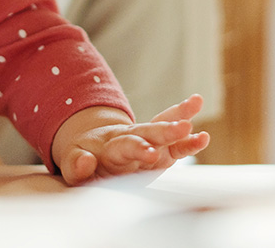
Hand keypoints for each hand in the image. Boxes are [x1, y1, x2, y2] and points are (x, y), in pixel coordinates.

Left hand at [51, 94, 208, 185]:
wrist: (89, 148)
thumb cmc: (81, 160)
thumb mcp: (72, 164)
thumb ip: (76, 165)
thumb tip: (85, 160)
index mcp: (109, 145)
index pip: (125, 145)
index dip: (137, 149)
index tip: (151, 154)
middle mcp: (131, 139)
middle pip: (148, 133)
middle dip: (165, 131)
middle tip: (183, 128)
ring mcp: (146, 143)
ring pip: (162, 130)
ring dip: (178, 123)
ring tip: (196, 110)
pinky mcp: (159, 152)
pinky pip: (174, 145)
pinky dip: (188, 143)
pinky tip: (203, 137)